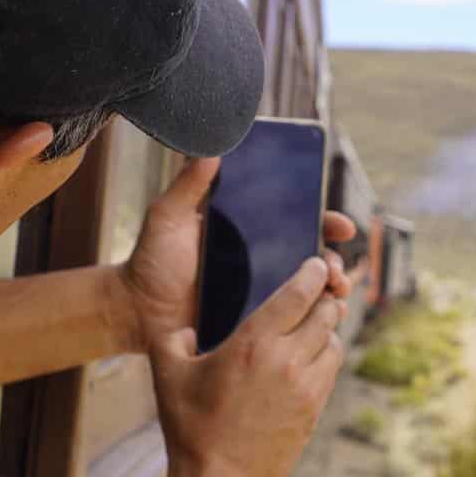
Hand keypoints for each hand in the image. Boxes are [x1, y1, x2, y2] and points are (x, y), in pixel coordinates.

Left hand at [119, 158, 359, 348]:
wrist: (135, 312)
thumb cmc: (150, 262)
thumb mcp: (167, 218)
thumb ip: (188, 184)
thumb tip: (210, 150)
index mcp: (245, 232)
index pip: (295, 220)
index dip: (323, 220)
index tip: (340, 226)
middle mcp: (258, 262)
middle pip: (310, 258)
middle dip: (333, 260)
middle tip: (336, 265)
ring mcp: (257, 295)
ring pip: (307, 290)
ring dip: (330, 289)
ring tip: (333, 292)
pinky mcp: (252, 326)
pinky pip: (288, 321)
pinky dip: (310, 319)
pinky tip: (319, 318)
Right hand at [149, 255, 345, 476]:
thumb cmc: (191, 429)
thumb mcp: (169, 377)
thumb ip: (171, 340)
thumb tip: (181, 327)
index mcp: (254, 344)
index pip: (299, 293)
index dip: (311, 273)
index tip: (314, 263)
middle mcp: (287, 361)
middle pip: (327, 312)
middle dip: (325, 297)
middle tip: (318, 289)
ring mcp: (306, 387)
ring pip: (334, 341)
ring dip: (327, 328)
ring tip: (312, 325)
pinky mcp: (315, 410)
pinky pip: (331, 369)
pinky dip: (325, 356)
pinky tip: (308, 357)